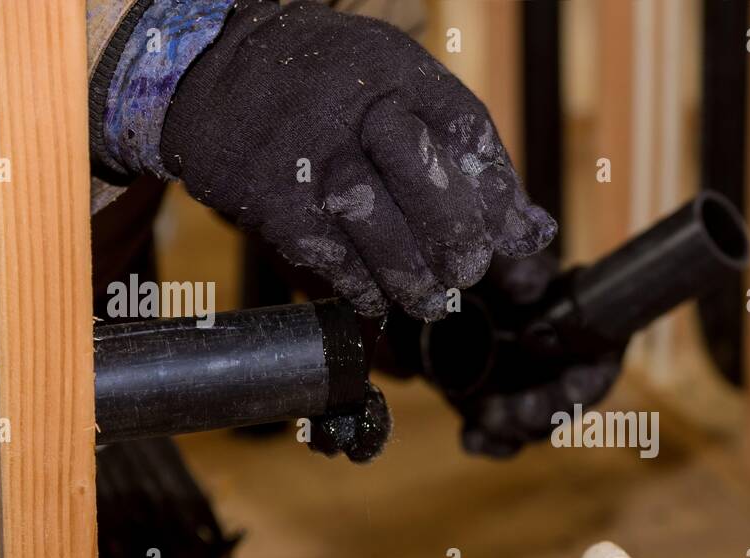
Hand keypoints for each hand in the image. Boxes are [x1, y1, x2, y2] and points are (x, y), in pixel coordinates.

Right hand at [159, 0, 555, 319]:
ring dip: (414, 278)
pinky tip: (378, 296)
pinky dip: (363, 287)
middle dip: (458, 240)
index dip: (499, 195)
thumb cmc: (329, 88)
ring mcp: (313, 158)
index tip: (516, 235)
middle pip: (428, 184)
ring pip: (380, 230)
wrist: (215, 68)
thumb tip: (534, 233)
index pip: (469, 134)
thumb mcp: (402, 89)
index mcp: (399, 75)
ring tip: (430, 297)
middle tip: (466, 271)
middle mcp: (357, 112)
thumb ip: (467, 157)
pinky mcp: (275, 201)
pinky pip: (330, 257)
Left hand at [445, 253, 620, 458]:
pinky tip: (472, 440)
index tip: (575, 387)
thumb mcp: (500, 252)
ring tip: (487, 417)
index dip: (591, 379)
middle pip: (564, 403)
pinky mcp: (494, 404)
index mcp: (578, 325)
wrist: (444, 280)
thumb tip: (527, 286)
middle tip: (524, 409)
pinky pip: (496, 434)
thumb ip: (513, 263)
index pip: (598, 361)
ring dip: (513, 428)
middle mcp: (559, 365)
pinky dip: (486, 441)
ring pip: (531, 425)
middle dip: (546, 411)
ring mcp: (526, 388)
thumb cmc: (488, 260)